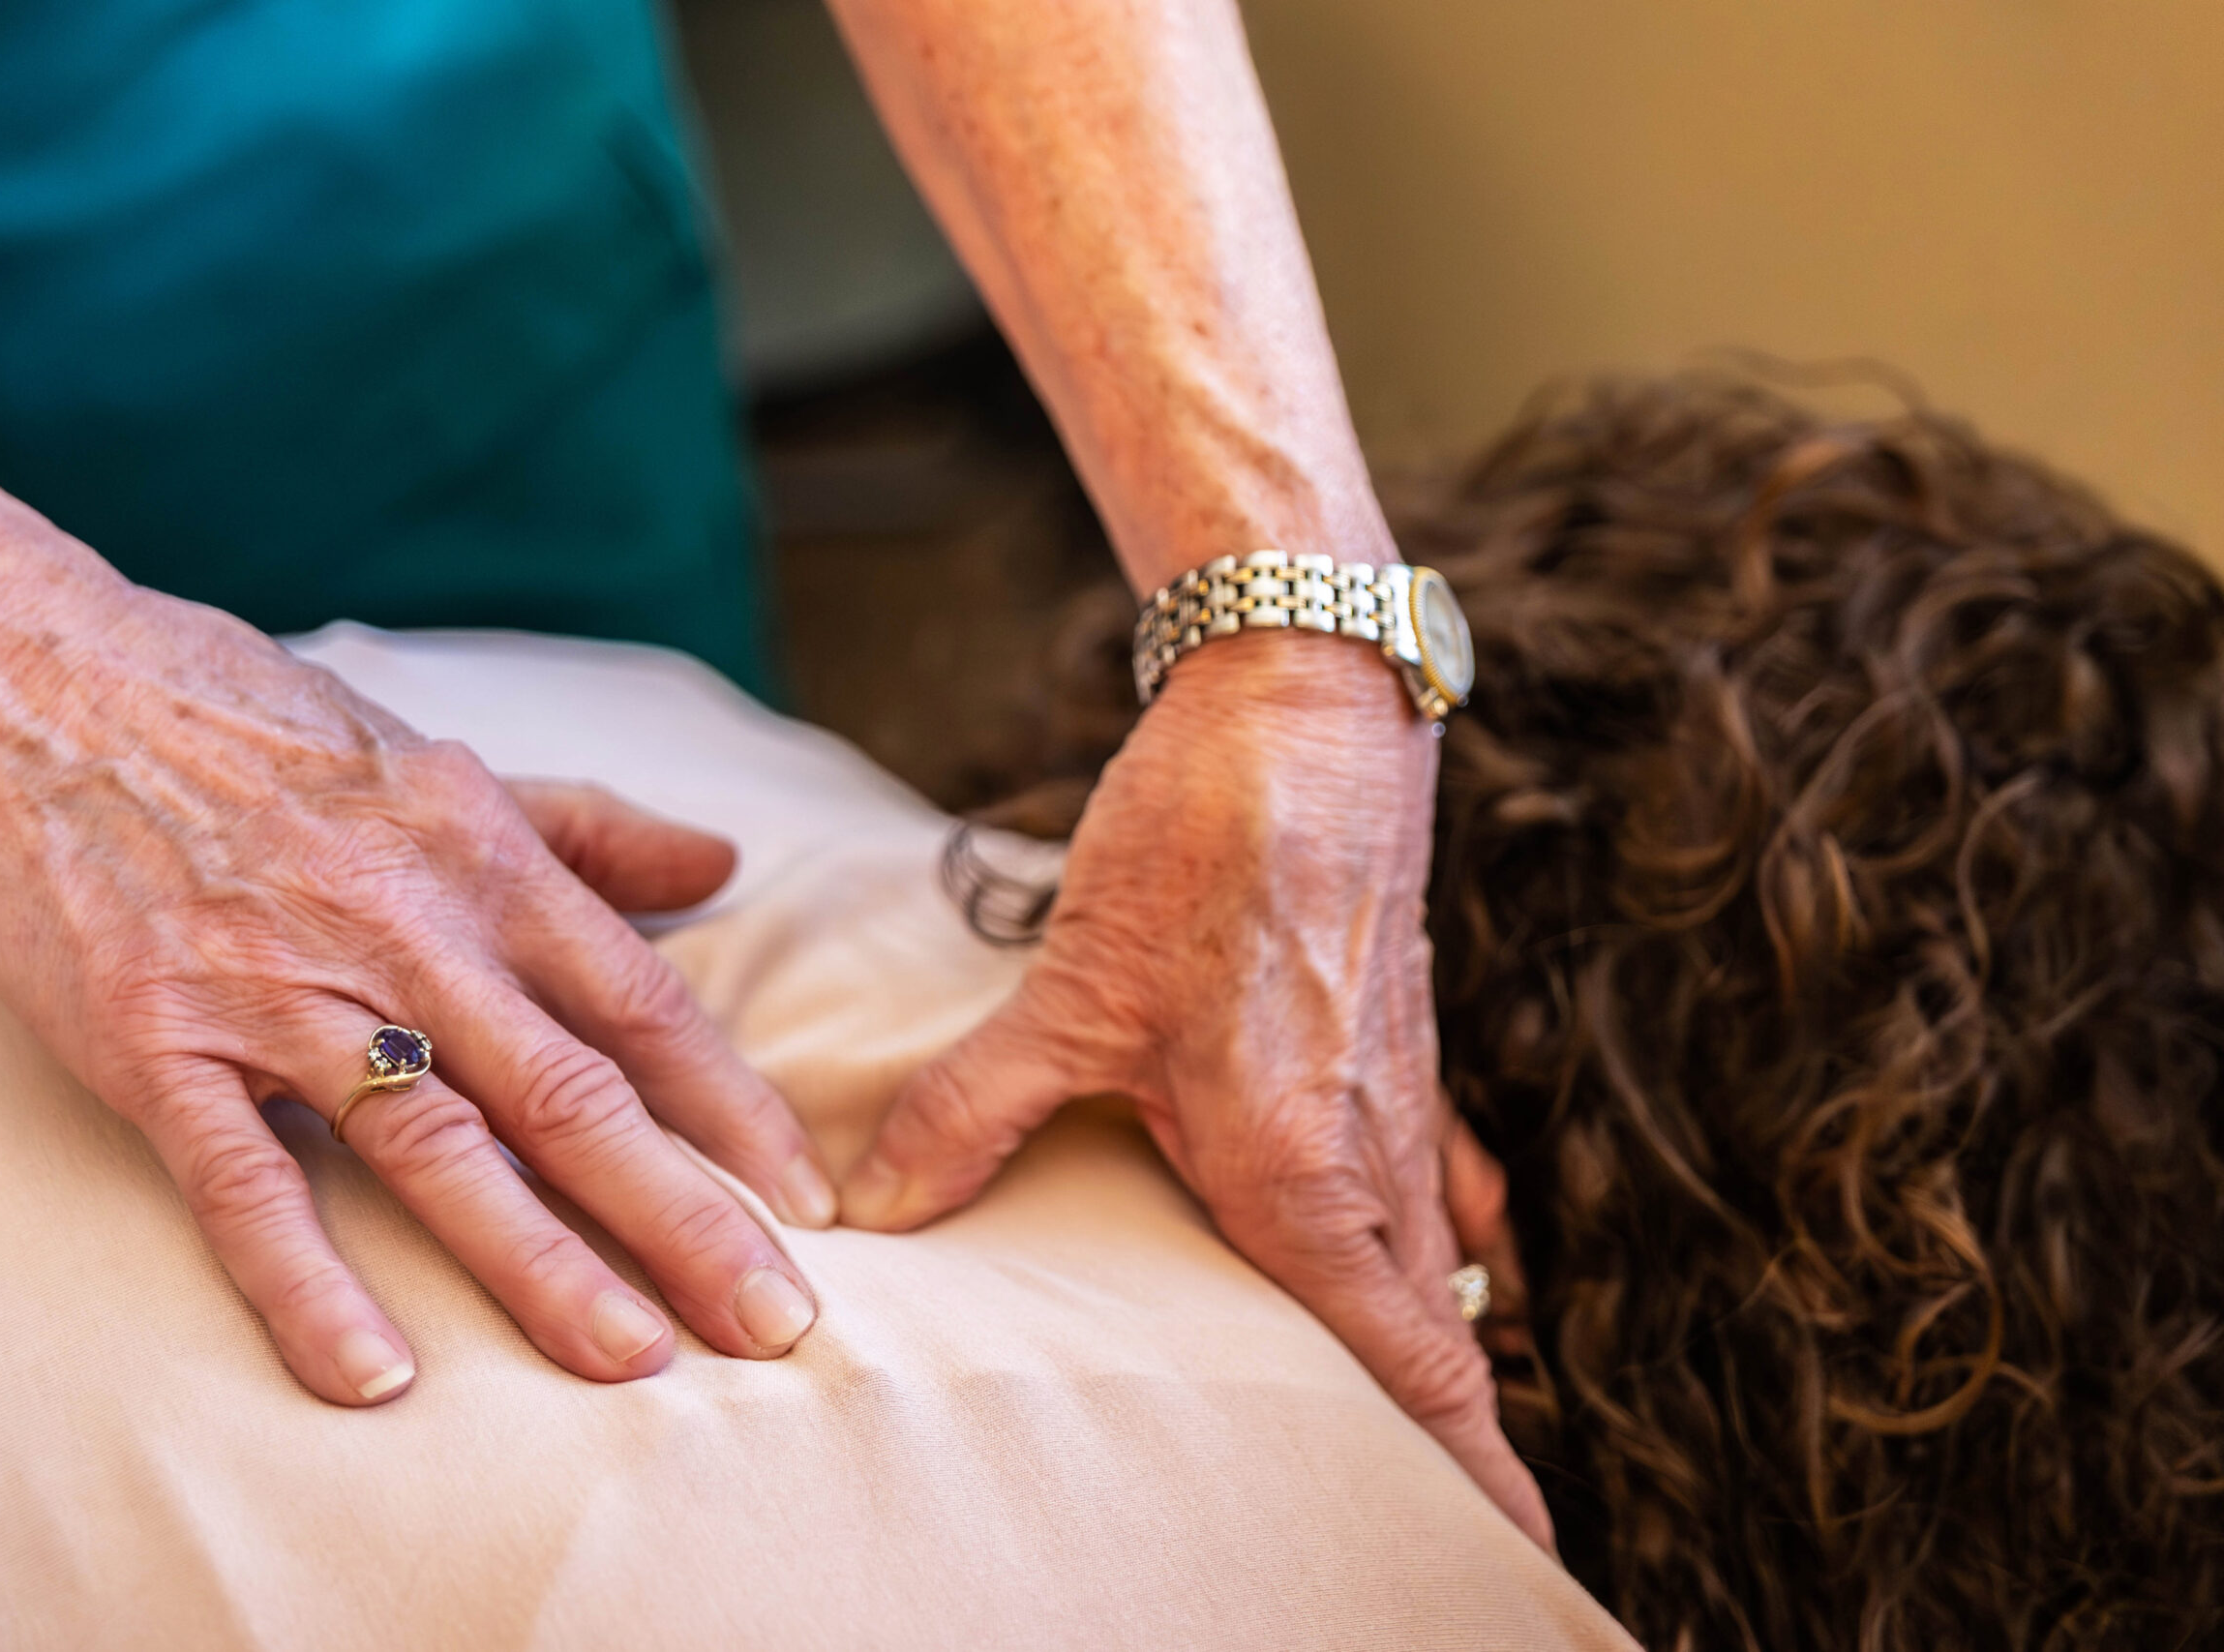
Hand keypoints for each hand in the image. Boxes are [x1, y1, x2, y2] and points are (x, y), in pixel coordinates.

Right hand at [0, 587, 831, 1405]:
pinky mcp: (160, 1048)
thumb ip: (586, 826)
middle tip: (777, 1322)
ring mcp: (281, 996)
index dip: (733, 1107)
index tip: (808, 1198)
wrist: (33, 684)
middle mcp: (407, 933)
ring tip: (637, 1359)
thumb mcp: (441, 757)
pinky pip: (248, 1184)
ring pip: (438, 1148)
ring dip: (543, 1263)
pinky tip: (378, 1375)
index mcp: (483, 861)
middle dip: (685, 1214)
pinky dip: (311, 1283)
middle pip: (573, 1095)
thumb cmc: (250, 719)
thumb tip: (720, 861)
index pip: (641, 1004)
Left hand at [838, 637, 1551, 1545]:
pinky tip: (1444, 1257)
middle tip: (1454, 1531)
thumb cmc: (1203, 844)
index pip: (1406, 1365)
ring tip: (1425, 1432)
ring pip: (1435, 1268)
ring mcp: (1401, 1099)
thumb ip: (974, 1111)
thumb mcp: (1070, 991)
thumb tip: (878, 1210)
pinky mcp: (1399, 1043)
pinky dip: (1441, 1241)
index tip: (1513, 1554)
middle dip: (1455, 1444)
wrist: (1303, 708)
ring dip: (1437, 1352)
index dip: (1466, 1469)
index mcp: (1302, 1173)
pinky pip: (1436, 1177)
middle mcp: (1373, 1155)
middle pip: (1437, 1341)